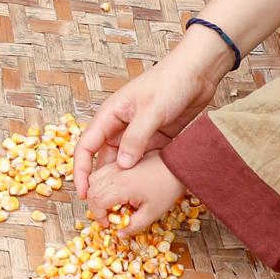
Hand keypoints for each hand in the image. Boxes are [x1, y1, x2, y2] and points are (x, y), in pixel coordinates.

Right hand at [74, 33, 231, 197]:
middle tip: (106, 206)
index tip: (84, 194)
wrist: (198, 72)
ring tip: (125, 203)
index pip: (86, 147)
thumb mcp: (152, 111)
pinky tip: (145, 190)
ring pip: (123, 163)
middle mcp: (119, 127)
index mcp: (110, 115)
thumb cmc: (170, 83)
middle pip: (102, 159)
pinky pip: (143, 162)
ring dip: (123, 181)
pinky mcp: (155, 140)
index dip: (81, 171)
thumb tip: (123, 166)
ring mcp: (137, 134)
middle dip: (101, 182)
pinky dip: (141, 175)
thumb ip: (136, 139)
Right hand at [84, 153, 185, 235]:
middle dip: (95, 207)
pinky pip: (100, 172)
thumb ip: (134, 225)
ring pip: (92, 180)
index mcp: (121, 187)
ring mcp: (116, 166)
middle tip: (108, 217)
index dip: (99, 216)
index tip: (109, 224)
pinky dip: (100, 184)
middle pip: (91, 191)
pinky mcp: (119, 161)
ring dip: (95, 195)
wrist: (177, 164)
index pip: (96, 202)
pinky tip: (112, 193)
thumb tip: (119, 234)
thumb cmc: (167, 188)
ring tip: (109, 205)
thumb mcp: (152, 212)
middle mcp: (114, 174)